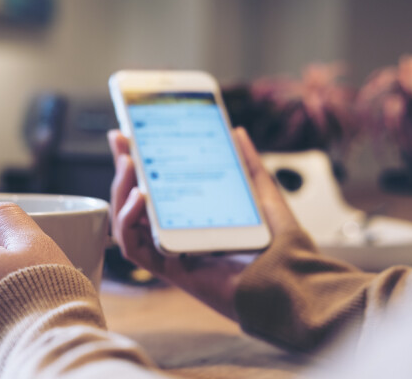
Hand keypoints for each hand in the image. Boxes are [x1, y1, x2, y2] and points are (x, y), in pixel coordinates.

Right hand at [107, 127, 298, 319]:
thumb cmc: (280, 246)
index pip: (156, 189)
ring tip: (128, 164)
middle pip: (136, 203)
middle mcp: (177, 235)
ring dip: (120, 192)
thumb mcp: (262, 194)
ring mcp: (171, 253)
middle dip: (123, 170)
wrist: (291, 279)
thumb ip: (248, 165)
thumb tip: (236, 132)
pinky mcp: (170, 270)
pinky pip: (134, 249)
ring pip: (127, 224)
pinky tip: (139, 197)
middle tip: (121, 141)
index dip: (140, 163)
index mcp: (194, 218)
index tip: (129, 134)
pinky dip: (128, 222)